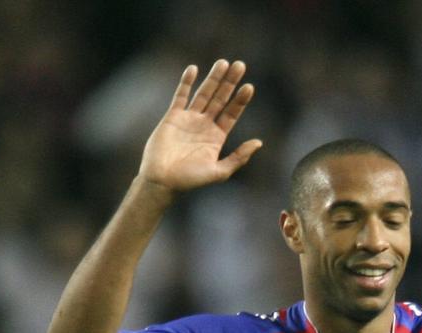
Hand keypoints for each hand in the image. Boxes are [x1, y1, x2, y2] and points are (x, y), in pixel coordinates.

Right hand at [137, 59, 262, 196]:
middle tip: (240, 65)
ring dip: (213, 78)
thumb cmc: (190, 180)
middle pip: (220, 99)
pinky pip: (180, 96)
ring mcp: (188, 119)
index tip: (249, 87)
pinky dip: (186, 83)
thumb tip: (259, 142)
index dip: (240, 100)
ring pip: (203, 94)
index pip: (232, 113)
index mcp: (217, 137)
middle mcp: (205, 125)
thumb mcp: (220, 172)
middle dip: (230, 83)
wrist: (162, 181)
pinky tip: (194, 69)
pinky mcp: (172, 117)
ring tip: (223, 62)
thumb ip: (239, 157)